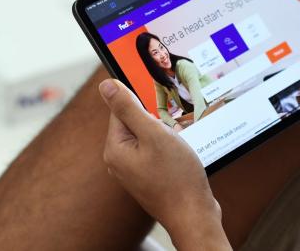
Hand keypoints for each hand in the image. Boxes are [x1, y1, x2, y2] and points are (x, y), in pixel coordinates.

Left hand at [98, 79, 230, 250]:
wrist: (194, 216)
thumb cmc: (176, 177)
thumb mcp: (154, 134)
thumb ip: (128, 108)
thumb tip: (106, 85)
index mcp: (115, 149)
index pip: (121, 109)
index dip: (144, 104)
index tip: (162, 112)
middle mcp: (119, 161)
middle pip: (135, 122)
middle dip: (156, 121)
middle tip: (173, 133)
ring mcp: (134, 171)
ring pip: (148, 137)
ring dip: (165, 135)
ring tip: (178, 149)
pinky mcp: (148, 177)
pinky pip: (155, 151)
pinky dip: (169, 148)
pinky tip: (180, 158)